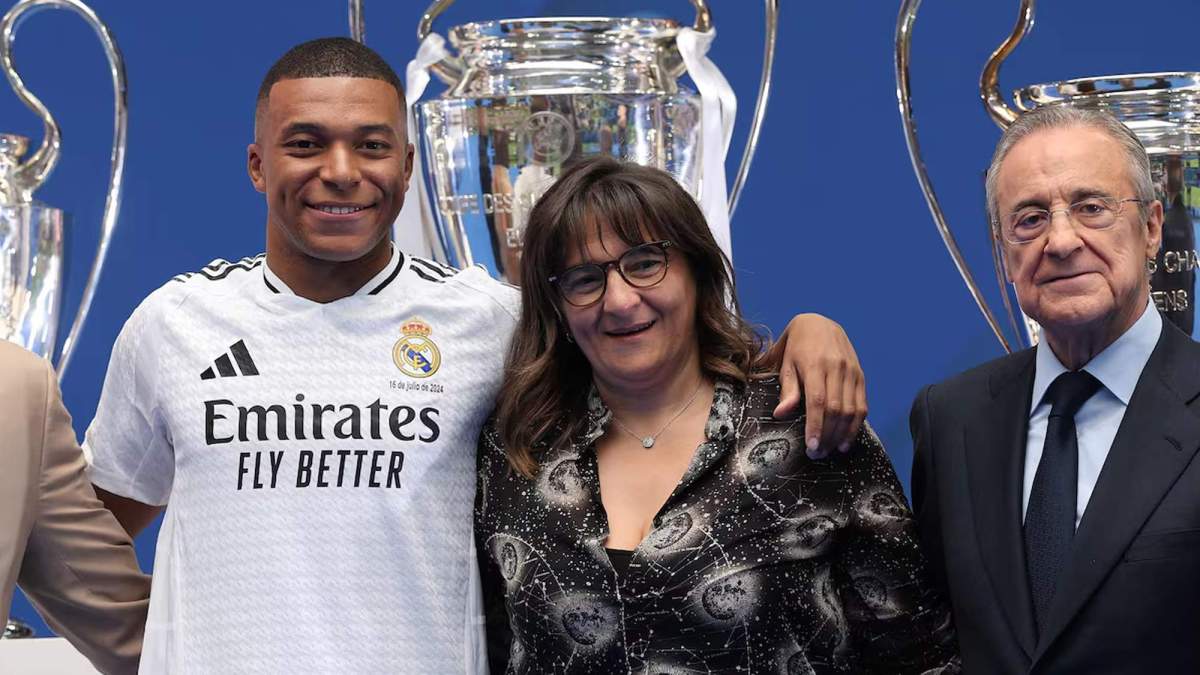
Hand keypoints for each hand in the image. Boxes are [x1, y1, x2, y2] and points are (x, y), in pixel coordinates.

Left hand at [768, 313, 866, 457]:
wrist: (819, 323)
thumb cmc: (797, 346)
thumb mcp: (786, 363)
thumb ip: (787, 390)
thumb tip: (780, 414)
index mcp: (815, 364)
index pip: (818, 401)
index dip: (816, 426)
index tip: (812, 446)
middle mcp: (837, 368)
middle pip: (836, 409)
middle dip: (828, 435)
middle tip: (818, 454)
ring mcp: (852, 372)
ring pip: (852, 409)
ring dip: (843, 434)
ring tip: (831, 450)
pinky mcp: (860, 375)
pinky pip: (862, 404)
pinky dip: (856, 425)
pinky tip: (846, 438)